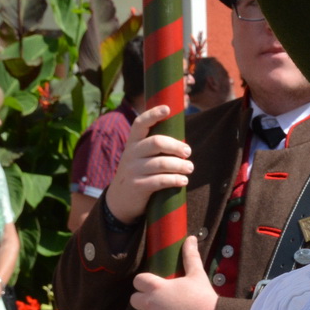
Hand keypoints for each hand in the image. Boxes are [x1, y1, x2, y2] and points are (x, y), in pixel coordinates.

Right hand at [106, 106, 194, 225]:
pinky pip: (160, 181)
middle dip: (176, 146)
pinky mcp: (138, 186)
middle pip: (157, 142)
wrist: (120, 199)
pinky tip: (183, 181)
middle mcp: (131, 153)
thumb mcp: (140, 156)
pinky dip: (175, 180)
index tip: (167, 109)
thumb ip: (154, 147)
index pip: (140, 123)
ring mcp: (133, 170)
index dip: (153, 114)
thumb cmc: (139, 173)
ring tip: (190, 168)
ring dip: (180, 165)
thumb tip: (182, 141)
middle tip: (188, 152)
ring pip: (162, 163)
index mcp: (133, 142)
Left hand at [132, 235, 218, 309]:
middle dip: (144, 302)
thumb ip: (190, 256)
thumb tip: (191, 238)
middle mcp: (149, 303)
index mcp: (156, 286)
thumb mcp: (197, 274)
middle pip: (134, 300)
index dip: (145, 284)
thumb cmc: (204, 298)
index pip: (137, 281)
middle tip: (159, 305)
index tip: (155, 288)